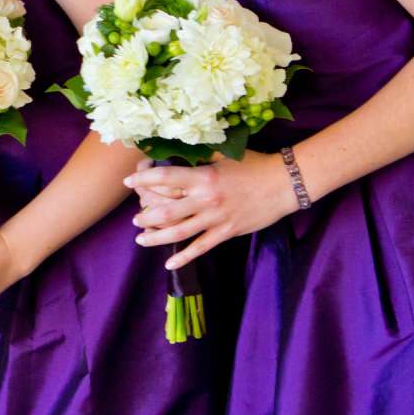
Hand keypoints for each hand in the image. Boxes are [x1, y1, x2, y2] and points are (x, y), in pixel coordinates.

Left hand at [129, 153, 295, 269]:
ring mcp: (216, 218)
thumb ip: (199, 157)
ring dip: (156, 237)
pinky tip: (169, 263)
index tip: (129, 181)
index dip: (143, 179)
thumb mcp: (223, 156)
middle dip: (145, 216)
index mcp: (203, 177)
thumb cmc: (254, 165)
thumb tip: (175, 150)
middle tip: (134, 218)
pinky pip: (201, 248)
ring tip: (141, 238)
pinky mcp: (227, 232)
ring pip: (179, 233)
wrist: (284, 183)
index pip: (165, 178)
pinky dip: (184, 257)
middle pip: (166, 211)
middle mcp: (206, 199)